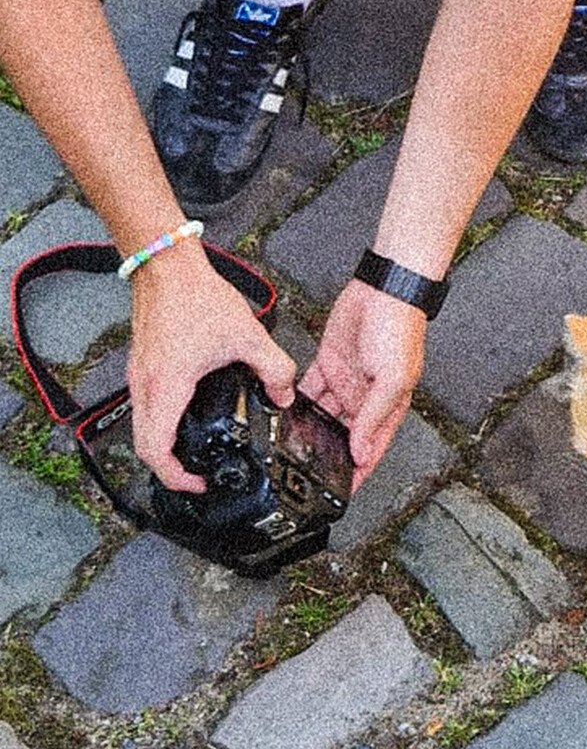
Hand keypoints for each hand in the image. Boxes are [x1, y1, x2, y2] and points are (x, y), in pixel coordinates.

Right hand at [127, 242, 296, 491]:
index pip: (156, 451)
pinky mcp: (142, 365)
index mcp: (167, 386)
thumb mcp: (246, 334)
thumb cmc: (195, 295)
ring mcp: (139, 376)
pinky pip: (146, 407)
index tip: (198, 483)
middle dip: (169, 469)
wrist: (166, 265)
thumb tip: (285, 394)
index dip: (175, 478)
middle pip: (144, 447)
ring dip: (164, 445)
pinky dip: (162, 421)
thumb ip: (273, 367)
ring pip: (142, 427)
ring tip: (195, 450)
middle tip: (198, 474)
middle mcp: (145, 386)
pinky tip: (189, 414)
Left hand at [302, 281, 425, 487]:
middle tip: (304, 472)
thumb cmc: (400, 328)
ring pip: (322, 415)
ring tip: (287, 447)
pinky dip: (295, 399)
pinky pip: (308, 388)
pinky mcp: (328, 362)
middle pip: (343, 435)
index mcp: (387, 406)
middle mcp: (365, 397)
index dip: (356, 472)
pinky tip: (282, 411)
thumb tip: (360, 452)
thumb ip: (373, 416)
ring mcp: (345, 380)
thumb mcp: (394, 379)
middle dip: (327, 453)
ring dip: (308, 428)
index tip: (339, 493)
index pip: (369, 448)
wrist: (383, 289)